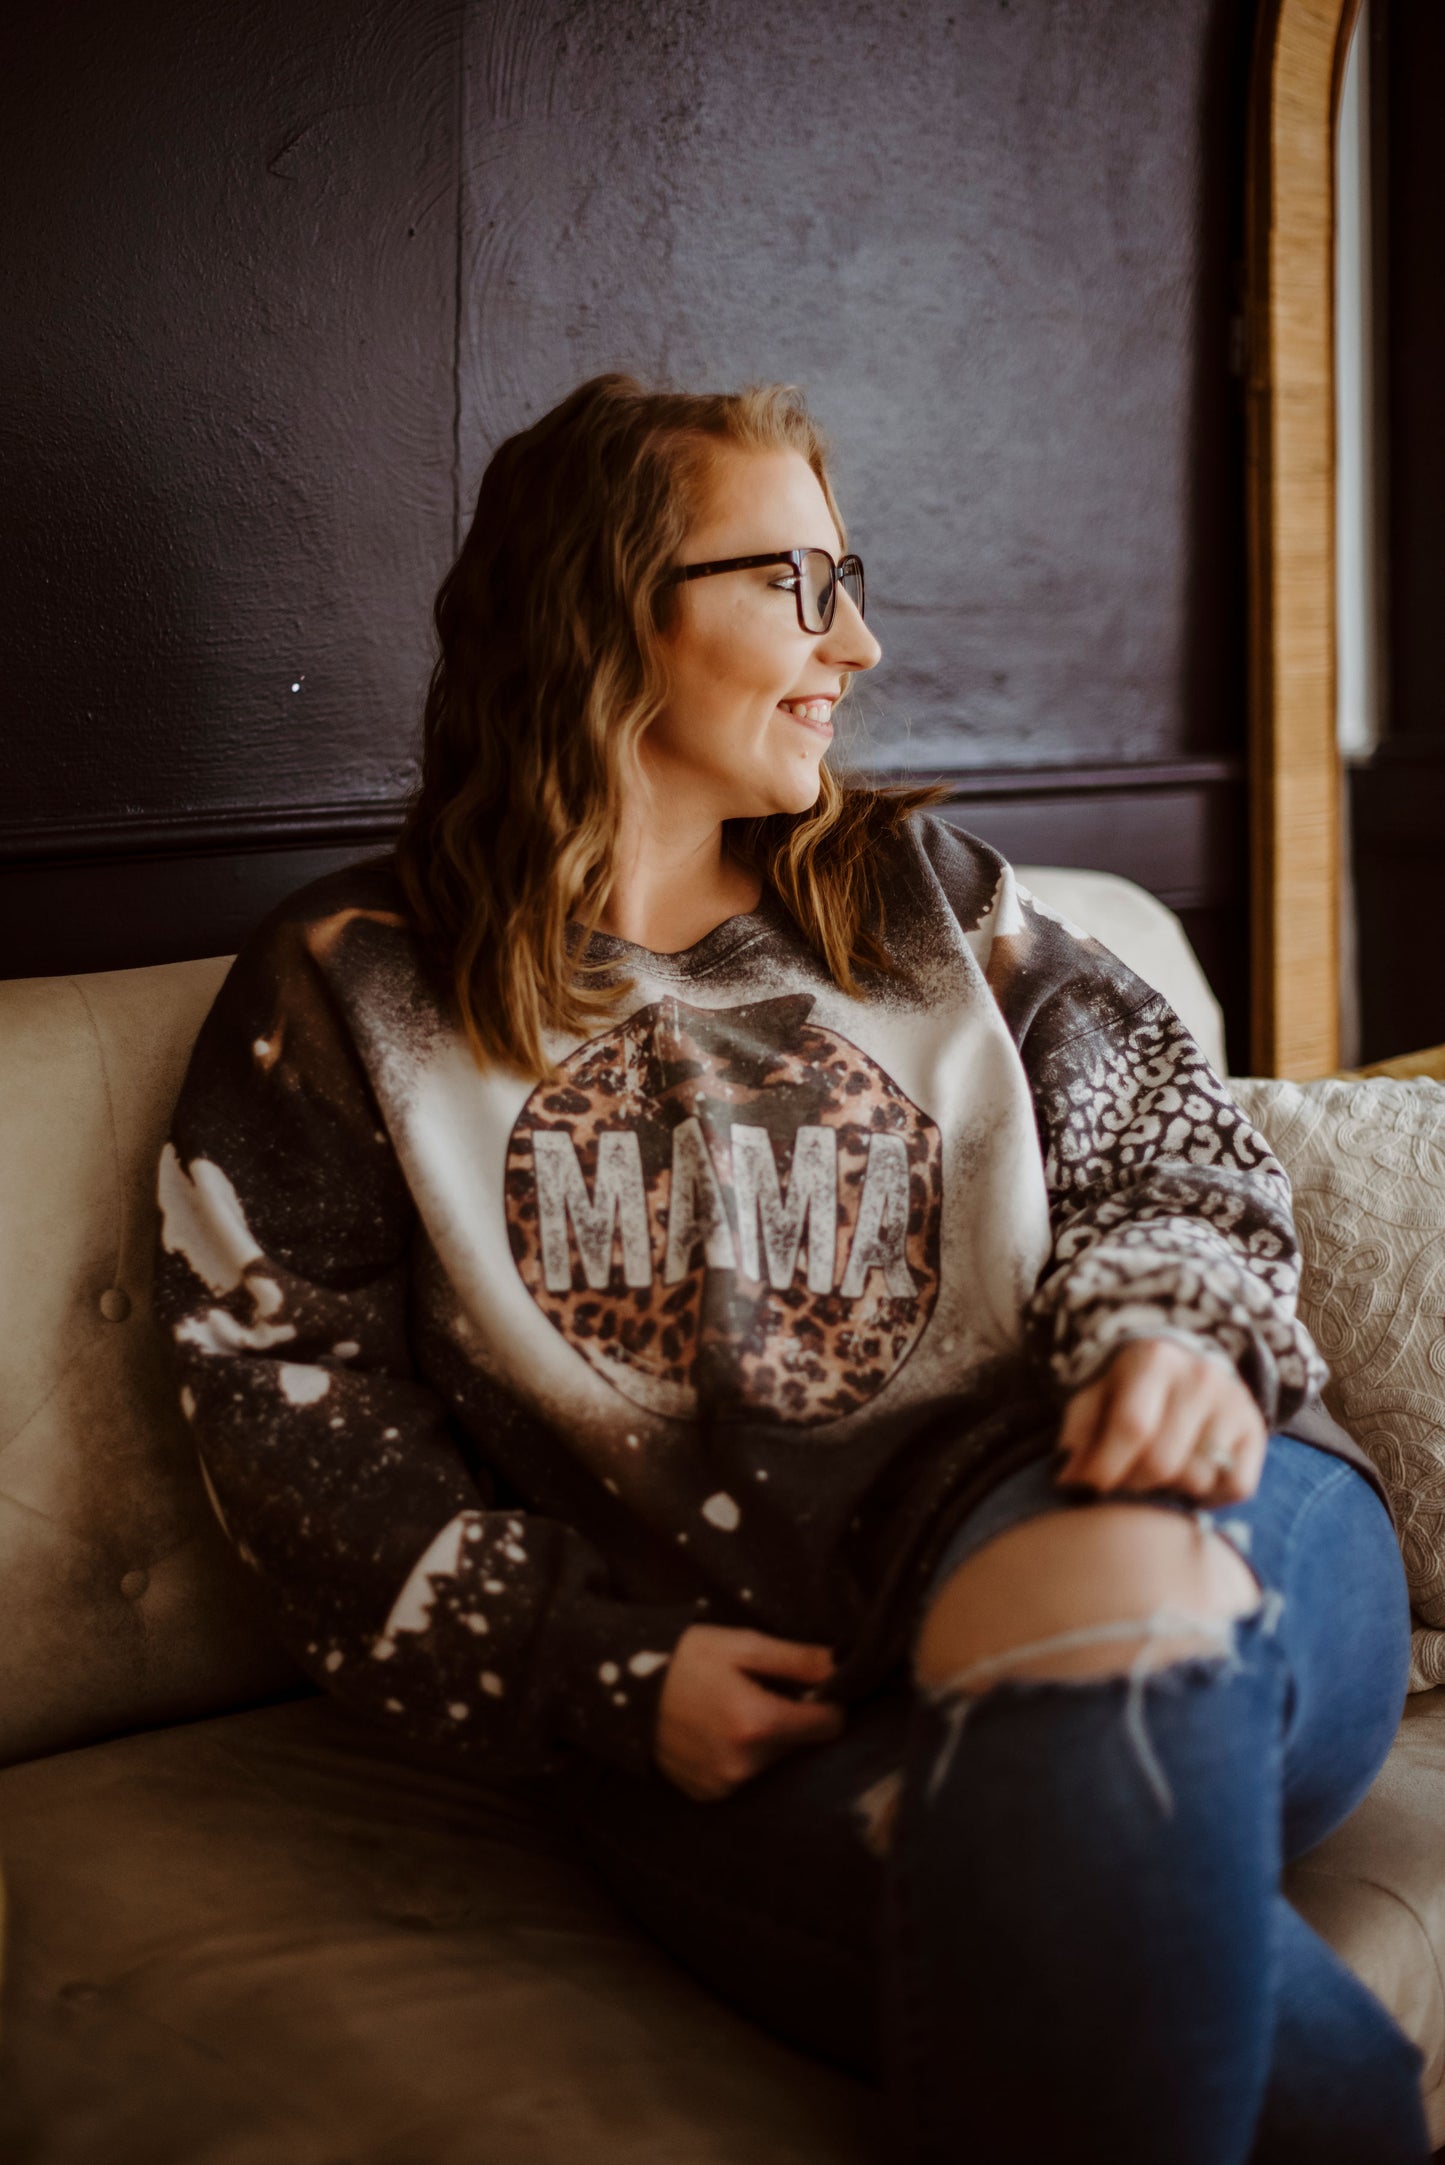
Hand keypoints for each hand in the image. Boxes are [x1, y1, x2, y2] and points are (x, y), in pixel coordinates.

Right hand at [654, 1625, 843, 1801]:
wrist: (619, 1687)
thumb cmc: (684, 1657)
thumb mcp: (743, 1645)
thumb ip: (799, 1659)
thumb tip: (845, 1665)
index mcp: (758, 1724)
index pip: (829, 1725)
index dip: (826, 1702)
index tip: (807, 1685)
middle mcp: (744, 1766)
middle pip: (799, 1744)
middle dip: (789, 1718)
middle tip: (756, 1689)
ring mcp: (723, 1786)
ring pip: (773, 1761)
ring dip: (764, 1738)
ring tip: (730, 1707)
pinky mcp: (706, 1795)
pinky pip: (744, 1775)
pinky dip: (739, 1755)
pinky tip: (713, 1730)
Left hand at [1057, 1339, 1266, 1504]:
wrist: (1192, 1365)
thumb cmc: (1133, 1389)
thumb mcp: (1100, 1393)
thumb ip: (1080, 1430)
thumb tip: (1069, 1477)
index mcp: (1154, 1360)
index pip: (1132, 1426)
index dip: (1105, 1466)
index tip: (1086, 1485)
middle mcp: (1200, 1377)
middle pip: (1161, 1460)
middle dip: (1132, 1482)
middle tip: (1122, 1480)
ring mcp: (1234, 1404)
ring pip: (1195, 1478)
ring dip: (1169, 1489)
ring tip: (1156, 1473)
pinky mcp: (1256, 1432)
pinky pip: (1234, 1486)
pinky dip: (1209, 1494)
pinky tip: (1190, 1475)